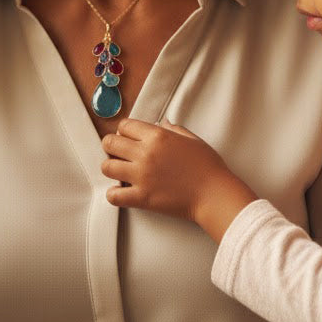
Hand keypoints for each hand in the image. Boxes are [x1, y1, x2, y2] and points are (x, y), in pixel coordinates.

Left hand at [101, 119, 256, 241]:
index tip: (127, 138)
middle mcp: (145, 153)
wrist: (214, 195)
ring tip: (120, 172)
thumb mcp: (193, 140)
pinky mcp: (142, 197)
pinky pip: (114, 196)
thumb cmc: (208, 167)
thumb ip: (174, 130)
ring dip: (111, 168)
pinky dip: (114, 194)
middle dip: (111, 146)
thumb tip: (163, 124)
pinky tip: (122, 192)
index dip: (124, 131)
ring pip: (107, 167)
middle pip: (110, 143)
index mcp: (158, 136)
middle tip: (118, 153)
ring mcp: (142, 176)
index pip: (125, 126)